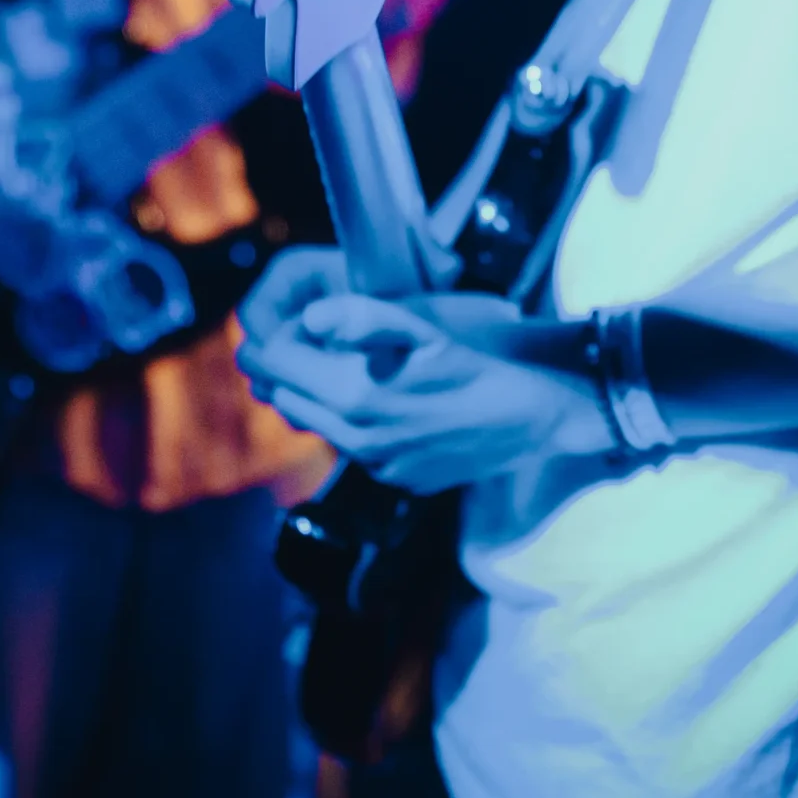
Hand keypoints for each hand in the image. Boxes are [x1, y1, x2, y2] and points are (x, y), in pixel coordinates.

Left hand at [236, 283, 615, 493]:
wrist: (531, 416)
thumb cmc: (477, 362)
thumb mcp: (421, 327)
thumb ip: (361, 318)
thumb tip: (311, 317)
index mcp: (352, 396)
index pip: (273, 366)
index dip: (266, 338)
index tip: (278, 320)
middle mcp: (354, 439)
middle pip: (283, 397)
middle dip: (284, 366)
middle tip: (301, 337)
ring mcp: (375, 465)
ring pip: (313, 424)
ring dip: (314, 393)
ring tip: (337, 362)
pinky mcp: (395, 479)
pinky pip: (350, 447)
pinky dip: (349, 420)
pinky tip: (381, 397)